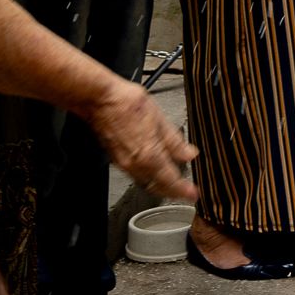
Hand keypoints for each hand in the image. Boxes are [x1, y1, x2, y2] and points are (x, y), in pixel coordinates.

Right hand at [83, 80, 198, 200]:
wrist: (100, 100)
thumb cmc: (128, 104)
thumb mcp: (159, 119)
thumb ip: (175, 140)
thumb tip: (189, 154)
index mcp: (148, 155)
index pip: (169, 180)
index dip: (183, 190)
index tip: (193, 195)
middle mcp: (134, 164)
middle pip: (156, 186)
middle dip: (171, 192)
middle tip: (184, 193)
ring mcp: (123, 163)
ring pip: (144, 182)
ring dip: (159, 186)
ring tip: (172, 183)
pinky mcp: (116, 158)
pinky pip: (134, 174)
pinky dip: (147, 177)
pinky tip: (153, 170)